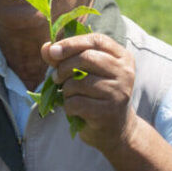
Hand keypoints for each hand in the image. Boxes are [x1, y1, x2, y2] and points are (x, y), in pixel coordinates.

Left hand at [41, 33, 138, 152]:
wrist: (113, 129)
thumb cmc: (96, 95)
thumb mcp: (84, 73)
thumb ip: (65, 58)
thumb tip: (46, 48)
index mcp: (122, 57)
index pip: (96, 40)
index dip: (71, 43)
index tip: (53, 51)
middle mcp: (125, 72)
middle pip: (86, 58)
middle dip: (64, 67)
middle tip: (56, 77)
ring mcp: (119, 92)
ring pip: (79, 82)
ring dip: (65, 89)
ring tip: (69, 95)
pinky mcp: (109, 111)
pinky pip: (76, 102)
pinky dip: (68, 106)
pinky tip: (74, 110)